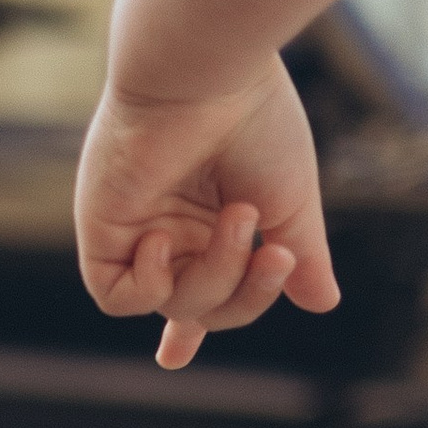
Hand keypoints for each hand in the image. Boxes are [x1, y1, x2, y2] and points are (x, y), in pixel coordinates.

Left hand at [75, 61, 339, 370]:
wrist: (211, 73)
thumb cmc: (255, 123)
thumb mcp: (289, 202)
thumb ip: (300, 256)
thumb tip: (324, 304)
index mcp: (211, 222)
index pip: (198, 289)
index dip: (188, 328)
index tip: (171, 354)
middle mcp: (171, 228)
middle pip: (203, 309)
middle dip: (247, 295)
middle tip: (276, 253)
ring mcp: (137, 229)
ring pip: (172, 304)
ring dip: (215, 275)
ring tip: (237, 217)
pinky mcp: (104, 227)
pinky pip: (117, 297)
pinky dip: (149, 286)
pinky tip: (163, 241)